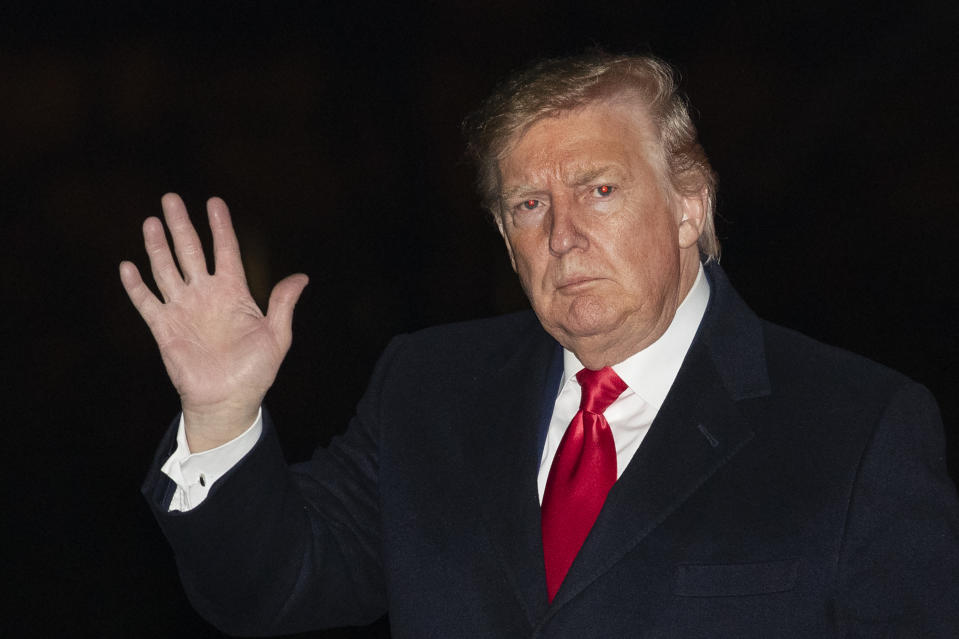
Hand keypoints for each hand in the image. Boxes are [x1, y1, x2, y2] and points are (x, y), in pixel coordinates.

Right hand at [120, 193, 307, 450]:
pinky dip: (136, 285)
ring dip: (158, 246)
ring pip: (167, 269)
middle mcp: (206, 295)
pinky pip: (147, 302)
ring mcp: (184, 310)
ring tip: (151, 221)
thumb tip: (302, 277)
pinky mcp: (164, 328)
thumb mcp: (277, 336)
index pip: (226, 250)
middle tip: (170, 197)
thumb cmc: (255, 372)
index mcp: (234, 293)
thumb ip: (283, 304)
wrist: (229, 401)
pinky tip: (128, 266)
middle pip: (190, 251)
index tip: (214, 202)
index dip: (220, 226)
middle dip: (181, 224)